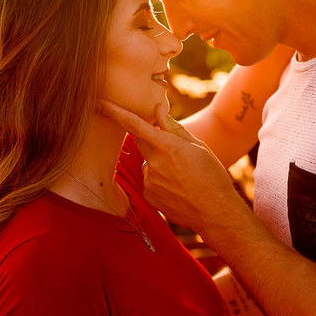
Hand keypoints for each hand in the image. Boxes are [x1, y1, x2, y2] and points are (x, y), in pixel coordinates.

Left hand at [98, 99, 242, 234]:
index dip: (115, 112)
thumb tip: (158, 110)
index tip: (99, 103)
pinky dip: (160, 181)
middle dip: (153, 141)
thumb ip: (173, 128)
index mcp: (168, 147)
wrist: (215, 212)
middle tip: (176, 153)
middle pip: (142, 142)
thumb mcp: (198, 146)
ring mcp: (149, 181)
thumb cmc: (211, 176)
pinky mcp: (148, 196)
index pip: (135, 125)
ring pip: (148, 163)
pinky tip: (177, 188)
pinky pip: (149, 181)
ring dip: (159, 164)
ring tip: (183, 176)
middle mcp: (155, 163)